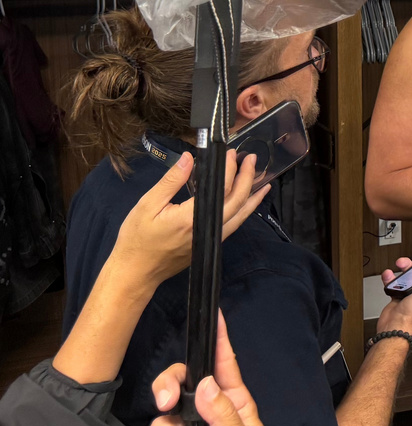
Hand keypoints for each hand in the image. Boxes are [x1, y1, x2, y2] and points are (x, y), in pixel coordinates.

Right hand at [110, 150, 267, 285]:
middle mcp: (208, 230)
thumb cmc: (137, 239)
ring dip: (252, 196)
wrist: (136, 272)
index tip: (231, 152)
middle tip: (251, 159)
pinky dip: (243, 210)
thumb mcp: (148, 204)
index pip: (221, 189)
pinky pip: (233, 224)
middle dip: (247, 178)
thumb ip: (171, 181)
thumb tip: (188, 157)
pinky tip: (245, 201)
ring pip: (240, 216)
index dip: (229, 168)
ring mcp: (212, 239)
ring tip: (262, 180)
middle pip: (238, 201)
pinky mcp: (210, 244)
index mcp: (192, 218)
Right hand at [150, 312, 265, 425]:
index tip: (214, 316)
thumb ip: (223, 415)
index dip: (220, 340)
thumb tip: (206, 384)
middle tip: (165, 401)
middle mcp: (210, 412)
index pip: (226, 365)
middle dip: (169, 383)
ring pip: (166, 412)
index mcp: (236, 404)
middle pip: (184, 380)